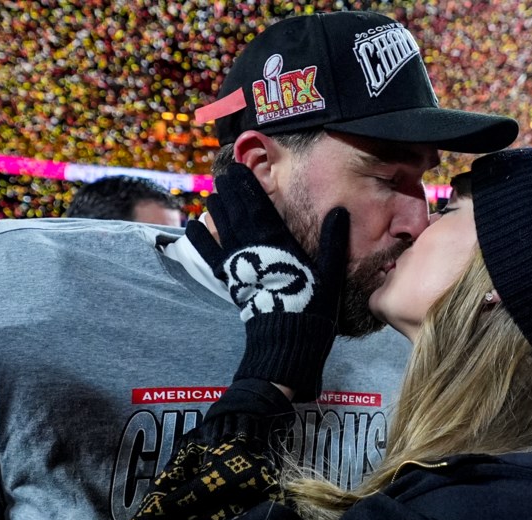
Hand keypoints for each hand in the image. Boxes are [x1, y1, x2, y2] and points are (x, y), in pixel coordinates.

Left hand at [187, 163, 349, 400]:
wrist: (287, 340)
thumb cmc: (312, 307)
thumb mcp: (330, 274)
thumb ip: (332, 241)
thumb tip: (339, 210)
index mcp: (280, 243)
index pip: (261, 206)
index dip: (249, 186)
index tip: (239, 168)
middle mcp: (255, 249)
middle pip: (239, 214)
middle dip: (232, 193)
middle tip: (224, 175)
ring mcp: (240, 265)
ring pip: (224, 230)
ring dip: (218, 211)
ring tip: (214, 194)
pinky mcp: (231, 281)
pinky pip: (212, 256)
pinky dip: (202, 240)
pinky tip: (193, 226)